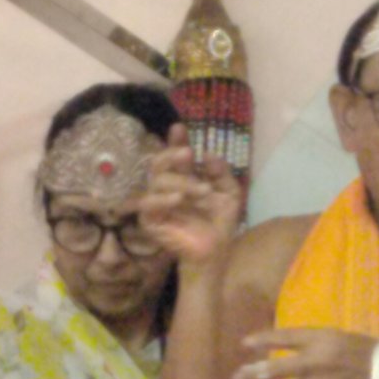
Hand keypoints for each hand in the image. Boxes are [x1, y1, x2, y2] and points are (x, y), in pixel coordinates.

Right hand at [139, 124, 243, 266]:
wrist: (216, 251)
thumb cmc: (220, 222)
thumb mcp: (230, 194)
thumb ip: (221, 173)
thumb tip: (208, 154)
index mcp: (183, 177)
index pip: (175, 155)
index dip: (175, 141)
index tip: (180, 128)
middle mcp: (166, 186)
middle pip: (159, 163)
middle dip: (173, 155)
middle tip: (188, 153)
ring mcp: (156, 202)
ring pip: (158, 181)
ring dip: (182, 182)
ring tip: (203, 191)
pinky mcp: (149, 219)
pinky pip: (148, 204)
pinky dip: (162, 199)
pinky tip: (178, 199)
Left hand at [232, 328, 378, 378]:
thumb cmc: (375, 353)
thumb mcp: (346, 339)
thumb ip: (322, 343)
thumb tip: (298, 350)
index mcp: (323, 338)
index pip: (285, 336)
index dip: (263, 340)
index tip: (245, 344)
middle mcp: (317, 359)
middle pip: (277, 367)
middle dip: (254, 373)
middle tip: (235, 378)